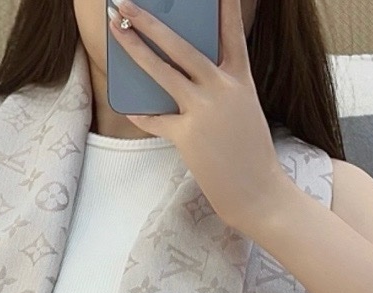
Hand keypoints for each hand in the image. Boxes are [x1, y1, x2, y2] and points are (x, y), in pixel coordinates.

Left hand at [107, 0, 295, 231]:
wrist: (258, 192)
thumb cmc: (250, 155)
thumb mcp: (243, 111)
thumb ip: (219, 89)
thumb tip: (185, 78)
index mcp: (241, 79)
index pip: (231, 31)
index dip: (225, 5)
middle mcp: (222, 87)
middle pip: (180, 44)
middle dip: (149, 20)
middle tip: (125, 2)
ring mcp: (204, 109)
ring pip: (162, 71)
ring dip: (134, 47)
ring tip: (114, 30)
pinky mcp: (188, 134)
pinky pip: (156, 119)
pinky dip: (143, 114)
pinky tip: (132, 108)